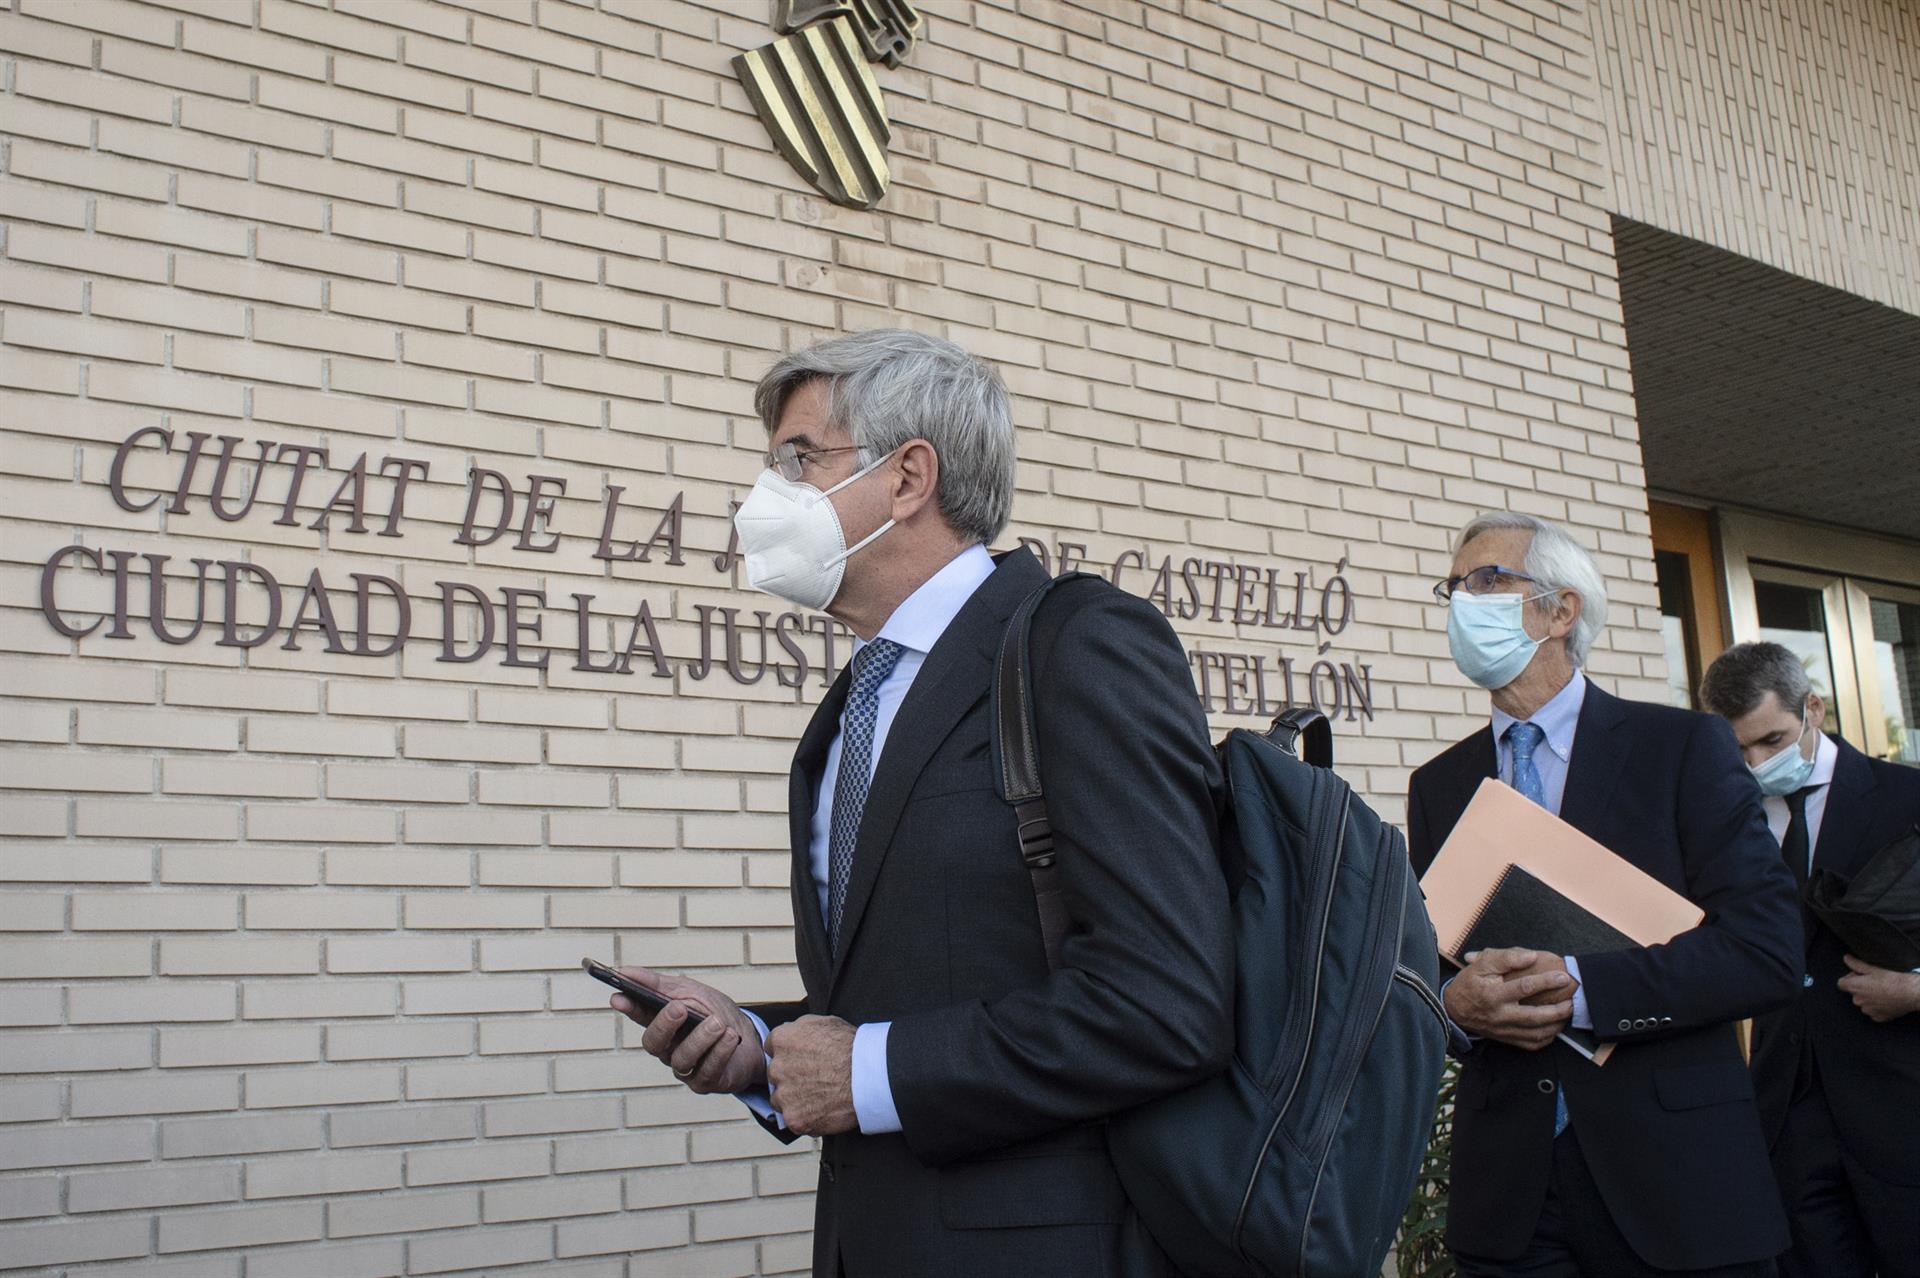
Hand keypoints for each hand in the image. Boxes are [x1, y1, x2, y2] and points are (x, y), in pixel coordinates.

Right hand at [609, 966, 764, 1094]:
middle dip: (664, 1024)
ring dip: (701, 1037)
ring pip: (682, 1058)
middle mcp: (669, 1048)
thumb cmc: (716, 1014)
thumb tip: (626, 972)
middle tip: (680, 1008)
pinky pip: (707, 1071)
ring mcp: (685, 1068)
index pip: (639, 1015)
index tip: (619, 996)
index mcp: (662, 1024)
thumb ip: (660, 985)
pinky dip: (720, 1051)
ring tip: (719, 1023)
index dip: (628, 1007)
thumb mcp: (691, 992)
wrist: (751, 1040)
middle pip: (653, 1043)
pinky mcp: (705, 1082)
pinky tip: (731, 1037)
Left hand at [766, 1015, 857, 1136]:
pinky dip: (806, 1117)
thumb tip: (792, 1031)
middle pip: (775, 1075)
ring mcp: (784, 1095)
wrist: (869, 1077)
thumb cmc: (852, 1048)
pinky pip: (793, 1119)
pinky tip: (822, 1109)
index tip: (802, 1061)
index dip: (789, 1055)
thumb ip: (800, 1028)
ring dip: (794, 1099)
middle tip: (814, 1079)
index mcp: (782, 1040)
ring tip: (819, 1096)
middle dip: (790, 1077)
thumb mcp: (825, 1022)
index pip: (772, 1049)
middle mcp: (777, 1068)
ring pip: (780, 1099)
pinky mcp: (794, 1118)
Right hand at [1444, 947, 1574, 1050]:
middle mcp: (1499, 1015)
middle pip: (1534, 1016)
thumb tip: (1531, 956)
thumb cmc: (1470, 983)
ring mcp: (1503, 1030)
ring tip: (1567, 1013)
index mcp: (1493, 995)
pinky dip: (1546, 1038)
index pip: (1524, 988)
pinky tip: (1554, 1027)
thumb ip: (1505, 957)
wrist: (1454, 1009)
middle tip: (1572, 1001)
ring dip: (1556, 1025)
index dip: (1546, 981)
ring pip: (1536, 1033)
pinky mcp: (1506, 1039)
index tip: (1563, 976)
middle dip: (1557, 1010)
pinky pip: (1531, 1044)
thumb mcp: (1481, 964)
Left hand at [1838, 955, 1919, 1022]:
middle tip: (1875, 982)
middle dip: (1860, 987)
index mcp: (1855, 987)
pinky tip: (1886, 1001)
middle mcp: (1858, 1001)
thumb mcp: (1874, 969)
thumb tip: (1846, 958)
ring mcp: (1868, 1011)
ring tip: (1883, 991)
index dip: (1850, 978)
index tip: (1859, 976)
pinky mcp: (1878, 1018)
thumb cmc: (1894, 980)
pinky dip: (1877, 1007)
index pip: (1841, 983)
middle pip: (1853, 993)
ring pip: (1863, 1003)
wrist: (1911, 994)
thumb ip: (1857, 964)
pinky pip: (1873, 1011)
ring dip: (1869, 998)